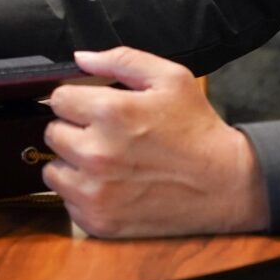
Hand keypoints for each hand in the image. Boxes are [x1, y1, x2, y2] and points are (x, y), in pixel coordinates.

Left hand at [40, 47, 268, 236]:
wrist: (227, 185)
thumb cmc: (197, 130)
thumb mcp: (170, 78)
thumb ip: (121, 60)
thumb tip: (80, 58)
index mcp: (111, 113)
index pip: (58, 99)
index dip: (76, 100)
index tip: (92, 109)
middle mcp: (97, 153)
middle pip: (52, 133)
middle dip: (74, 130)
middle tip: (104, 135)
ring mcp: (96, 192)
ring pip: (54, 170)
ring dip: (73, 164)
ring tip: (106, 162)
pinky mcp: (99, 221)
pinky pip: (68, 201)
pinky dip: (83, 194)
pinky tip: (111, 186)